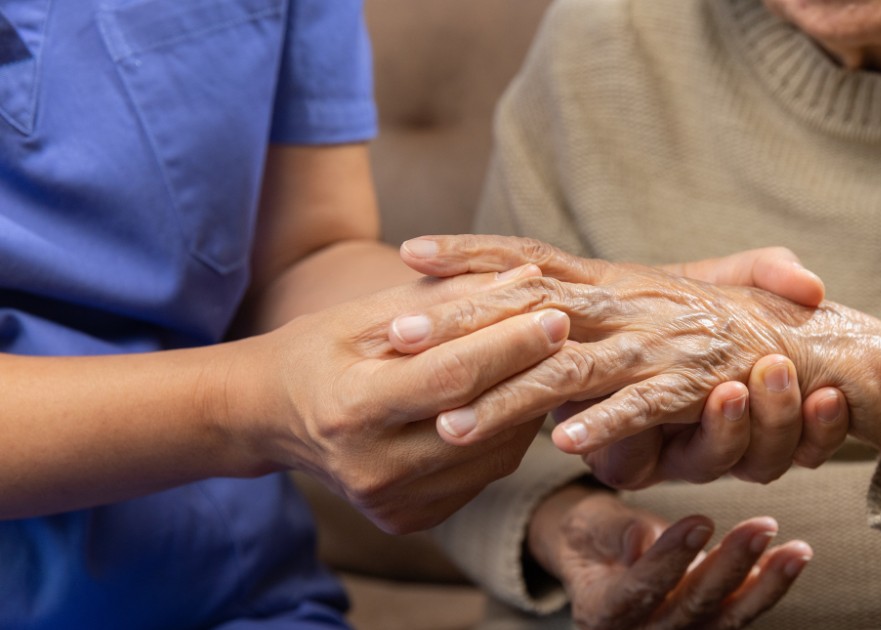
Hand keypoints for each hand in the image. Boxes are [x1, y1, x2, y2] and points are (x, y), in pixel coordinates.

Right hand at [228, 266, 567, 533]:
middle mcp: (372, 469)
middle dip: (531, 371)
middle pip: (480, 419)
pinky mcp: (410, 519)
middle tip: (568, 330)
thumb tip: (528, 279)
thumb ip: (449, 300)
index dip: (510, 345)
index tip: (555, 312)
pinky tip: (511, 399)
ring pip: (494, 454)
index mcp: (352, 410)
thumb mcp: (370, 314)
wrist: (270, 417)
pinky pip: (483, 475)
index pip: (452, 377)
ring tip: (543, 361)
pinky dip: (505, 435)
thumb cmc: (320, 350)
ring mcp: (392, 503)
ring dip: (527, 405)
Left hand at [399, 235, 880, 470]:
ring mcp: (657, 344)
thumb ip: (591, 297)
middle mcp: (627, 305)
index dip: (472, 254)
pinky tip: (565, 444)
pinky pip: (644, 406)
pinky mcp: (695, 384)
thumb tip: (519, 289)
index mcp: (610, 282)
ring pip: (571, 369)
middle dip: (462, 322)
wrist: (807, 343)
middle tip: (397, 335)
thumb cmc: (715, 325)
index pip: (530, 260)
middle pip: (529, 310)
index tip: (410, 251)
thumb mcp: (646, 300)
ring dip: (510, 396)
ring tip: (453, 421)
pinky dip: (609, 424)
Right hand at [527, 485, 811, 629]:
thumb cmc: (591, 536)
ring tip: (796, 550)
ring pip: (725, 618)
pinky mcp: (705, 628)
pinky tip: (790, 560)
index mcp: (602, 612)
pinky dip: (766, 588)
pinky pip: (738, 613)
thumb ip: (614, 533)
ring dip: (765, 584)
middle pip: (690, 607)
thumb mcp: (588, 525)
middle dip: (730, 566)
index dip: (670, 559)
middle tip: (762, 527)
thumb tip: (642, 539)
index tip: (701, 520)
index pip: (639, 590)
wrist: (599, 561)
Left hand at [566, 248, 842, 486]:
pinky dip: (619, 429)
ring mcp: (674, 451)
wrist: (584, 322)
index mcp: (757, 398)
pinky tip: (606, 428)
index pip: (814, 429)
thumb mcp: (725, 277)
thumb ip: (769, 272)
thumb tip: (813, 285)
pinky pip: (630, 456)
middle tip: (785, 379)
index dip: (827, 424)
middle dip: (784, 422)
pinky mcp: (620, 456)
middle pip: (773, 455)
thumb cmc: (666, 300)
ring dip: (727, 427)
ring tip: (728, 391)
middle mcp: (723, 435)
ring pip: (718, 461)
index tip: (834, 396)